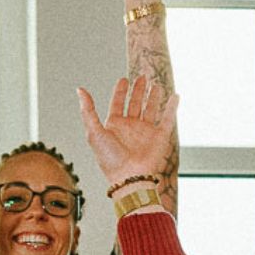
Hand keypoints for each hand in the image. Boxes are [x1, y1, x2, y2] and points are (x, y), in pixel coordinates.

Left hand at [77, 74, 178, 190]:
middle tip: (141, 77)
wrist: (129, 177)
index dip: (120, 92)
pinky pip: (167, 119)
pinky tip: (175, 96)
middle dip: (138, 90)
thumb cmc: (109, 159)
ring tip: (155, 84)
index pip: (117, 104)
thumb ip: (88, 110)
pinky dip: (171, 107)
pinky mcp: (160, 137)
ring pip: (151, 109)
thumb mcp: (94, 132)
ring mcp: (146, 132)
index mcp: (115, 126)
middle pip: (135, 104)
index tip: (124, 80)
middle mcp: (130, 127)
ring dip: (153, 97)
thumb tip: (80, 90)